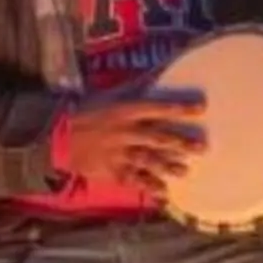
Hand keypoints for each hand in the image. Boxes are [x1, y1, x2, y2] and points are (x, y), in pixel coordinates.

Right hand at [65, 87, 204, 200]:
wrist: (60, 137)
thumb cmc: (90, 112)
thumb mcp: (111, 96)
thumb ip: (137, 87)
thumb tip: (163, 70)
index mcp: (124, 111)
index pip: (156, 107)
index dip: (179, 108)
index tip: (201, 108)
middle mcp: (123, 132)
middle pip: (156, 138)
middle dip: (180, 142)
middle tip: (202, 147)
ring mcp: (117, 154)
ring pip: (147, 160)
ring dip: (167, 166)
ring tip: (184, 171)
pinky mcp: (111, 171)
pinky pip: (133, 180)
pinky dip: (148, 186)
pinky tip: (163, 192)